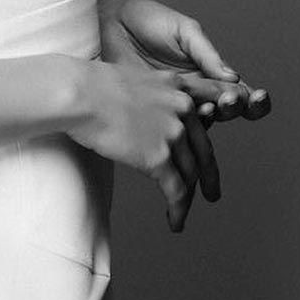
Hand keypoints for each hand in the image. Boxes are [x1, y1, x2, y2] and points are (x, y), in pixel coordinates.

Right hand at [66, 60, 217, 233]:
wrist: (80, 93)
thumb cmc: (94, 84)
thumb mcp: (137, 77)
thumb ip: (156, 95)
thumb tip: (153, 113)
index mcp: (177, 86)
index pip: (213, 104)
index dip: (220, 122)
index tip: (218, 141)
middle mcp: (182, 108)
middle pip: (204, 150)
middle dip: (209, 175)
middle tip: (211, 191)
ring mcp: (173, 133)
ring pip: (191, 175)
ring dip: (189, 199)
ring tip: (183, 213)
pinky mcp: (159, 158)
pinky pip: (177, 192)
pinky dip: (179, 211)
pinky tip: (175, 221)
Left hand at [98, 0, 270, 126]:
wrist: (109, 23)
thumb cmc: (146, 21)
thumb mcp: (183, 30)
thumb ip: (207, 53)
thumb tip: (233, 78)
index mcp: (208, 70)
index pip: (239, 90)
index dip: (252, 99)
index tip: (256, 96)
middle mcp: (196, 91)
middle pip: (227, 111)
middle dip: (235, 108)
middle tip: (230, 100)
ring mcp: (176, 103)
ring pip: (205, 122)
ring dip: (213, 117)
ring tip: (212, 106)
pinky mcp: (154, 111)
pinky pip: (175, 125)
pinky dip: (186, 125)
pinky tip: (189, 116)